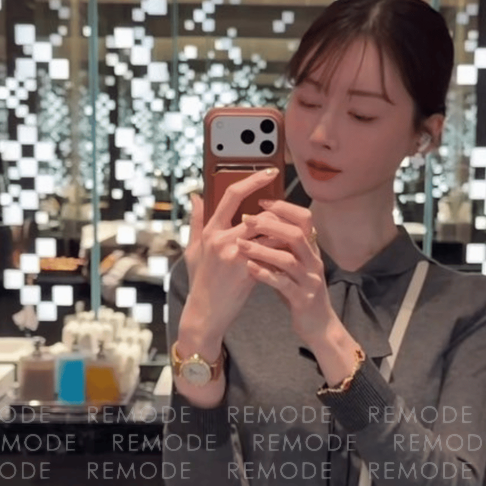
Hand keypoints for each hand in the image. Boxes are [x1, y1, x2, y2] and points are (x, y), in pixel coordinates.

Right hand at [178, 168, 279, 354]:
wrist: (206, 313)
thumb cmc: (202, 282)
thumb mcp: (194, 250)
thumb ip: (196, 221)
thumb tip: (196, 196)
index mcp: (210, 231)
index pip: (232, 195)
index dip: (253, 180)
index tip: (270, 172)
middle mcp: (221, 240)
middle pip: (258, 214)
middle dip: (278, 214)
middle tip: (290, 213)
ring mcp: (234, 255)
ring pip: (269, 233)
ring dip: (283, 232)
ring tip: (292, 234)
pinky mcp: (247, 270)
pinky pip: (272, 253)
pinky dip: (282, 251)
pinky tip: (290, 251)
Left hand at [236, 199, 338, 346]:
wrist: (318, 326)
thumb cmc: (299, 293)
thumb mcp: (292, 266)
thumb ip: (280, 246)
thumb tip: (260, 224)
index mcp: (311, 250)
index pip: (304, 219)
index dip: (284, 208)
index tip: (261, 201)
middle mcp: (313, 262)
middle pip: (297, 234)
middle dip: (271, 224)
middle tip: (246, 219)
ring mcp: (310, 281)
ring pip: (289, 259)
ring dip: (263, 249)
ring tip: (240, 244)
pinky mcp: (304, 299)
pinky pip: (284, 284)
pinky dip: (266, 275)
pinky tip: (249, 269)